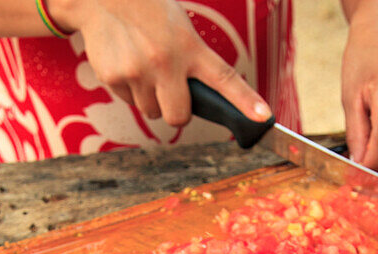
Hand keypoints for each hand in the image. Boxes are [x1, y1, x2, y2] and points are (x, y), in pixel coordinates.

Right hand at [49, 0, 270, 126]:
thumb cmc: (148, 12)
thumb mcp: (180, 30)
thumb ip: (191, 62)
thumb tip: (197, 97)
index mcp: (189, 47)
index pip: (224, 78)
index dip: (245, 101)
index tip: (263, 117)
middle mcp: (165, 62)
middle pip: (179, 116)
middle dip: (177, 111)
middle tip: (172, 91)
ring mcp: (138, 72)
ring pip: (152, 111)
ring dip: (151, 98)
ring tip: (144, 66)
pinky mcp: (114, 78)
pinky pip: (129, 101)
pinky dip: (130, 89)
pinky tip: (127, 62)